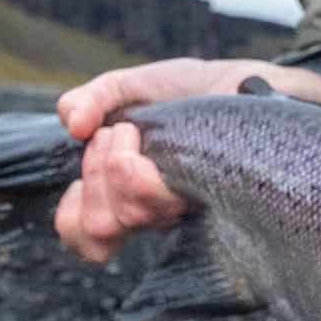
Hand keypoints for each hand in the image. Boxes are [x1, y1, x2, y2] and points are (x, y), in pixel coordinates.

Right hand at [53, 56, 320, 265]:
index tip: (82, 180)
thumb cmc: (192, 90)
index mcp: (130, 194)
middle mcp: (158, 211)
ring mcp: (188, 208)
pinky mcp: (219, 199)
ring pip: (135, 214)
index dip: (74, 220)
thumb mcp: (137, 84)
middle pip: (105, 223)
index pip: (87, 238)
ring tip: (138, 130)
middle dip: (98, 170)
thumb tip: (69, 122)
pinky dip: (147, 175)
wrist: (251, 82)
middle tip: (122, 133)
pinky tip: (157, 144)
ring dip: (119, 164)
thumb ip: (97, 97)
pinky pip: (168, 202)